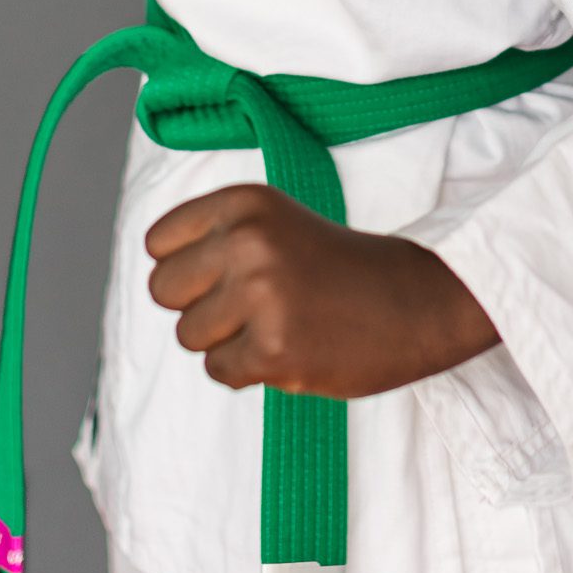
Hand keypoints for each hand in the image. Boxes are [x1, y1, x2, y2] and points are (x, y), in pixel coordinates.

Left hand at [143, 183, 499, 399]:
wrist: (414, 300)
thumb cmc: (338, 265)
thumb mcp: (275, 221)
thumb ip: (218, 236)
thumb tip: (158, 272)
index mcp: (245, 202)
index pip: (159, 242)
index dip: (184, 266)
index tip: (220, 273)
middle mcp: (247, 241)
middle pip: (163, 289)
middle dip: (197, 305)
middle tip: (247, 306)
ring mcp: (261, 295)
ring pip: (188, 335)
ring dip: (224, 340)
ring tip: (274, 324)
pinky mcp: (275, 349)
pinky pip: (219, 371)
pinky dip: (247, 370)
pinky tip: (288, 348)